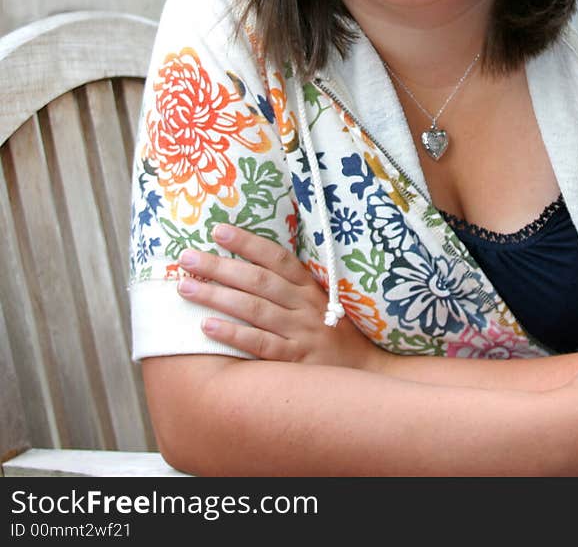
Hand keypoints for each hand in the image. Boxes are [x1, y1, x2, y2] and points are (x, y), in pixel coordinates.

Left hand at [176, 225, 379, 370]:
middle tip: (187, 257)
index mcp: (311, 288)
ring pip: (255, 309)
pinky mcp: (296, 361)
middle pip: (258, 280)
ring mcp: (302, 332)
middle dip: (220, 266)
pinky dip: (233, 334)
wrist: (367, 373)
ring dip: (217, 296)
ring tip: (185, 287)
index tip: (218, 230)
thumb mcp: (320, 304)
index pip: (277, 258)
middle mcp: (306, 305)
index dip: (248, 242)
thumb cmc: (336, 336)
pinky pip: (260, 344)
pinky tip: (207, 326)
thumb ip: (291, 288)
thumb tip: (249, 267)